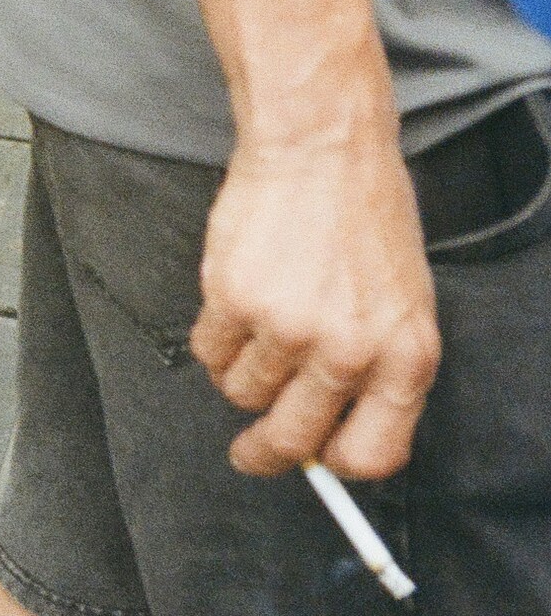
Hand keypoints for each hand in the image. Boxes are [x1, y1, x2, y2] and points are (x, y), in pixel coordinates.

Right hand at [192, 126, 440, 480]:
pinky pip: (209, 353)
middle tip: (249, 454)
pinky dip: (216, 339)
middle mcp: (349, 352)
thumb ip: (376, 369)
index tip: (315, 462)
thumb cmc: (365, 219)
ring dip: (243, 373)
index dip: (335, 466)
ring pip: (242, 393)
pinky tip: (237, 300)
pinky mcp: (233, 302)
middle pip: (292, 441)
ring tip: (259, 327)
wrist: (323, 149)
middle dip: (263, 455)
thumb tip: (331, 430)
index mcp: (406, 358)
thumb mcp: (401, 302)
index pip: (372, 453)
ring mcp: (288, 329)